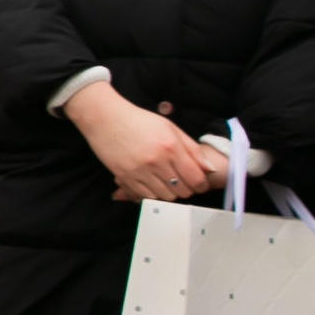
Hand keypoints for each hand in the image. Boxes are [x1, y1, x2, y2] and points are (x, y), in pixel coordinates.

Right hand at [64, 81, 228, 202]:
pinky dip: (152, 193)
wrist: (105, 118)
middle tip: (180, 181)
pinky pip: (146, 196)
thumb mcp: (170, 128)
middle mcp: (157, 161)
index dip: (200, 184)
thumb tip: (209, 169)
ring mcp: (140, 170)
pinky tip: (151, 182)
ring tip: (165, 181)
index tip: (197, 182)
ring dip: (169, 192)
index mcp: (171, 147)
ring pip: (165, 196)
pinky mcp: (125, 176)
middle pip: (182, 191)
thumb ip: (192, 149)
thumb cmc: (138, 120)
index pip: (196, 178)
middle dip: (185, 188)